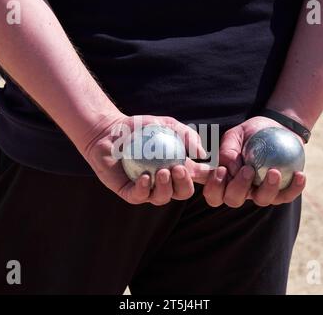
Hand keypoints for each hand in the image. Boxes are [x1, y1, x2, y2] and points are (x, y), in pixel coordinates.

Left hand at [83, 114, 209, 205]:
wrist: (110, 131)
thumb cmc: (140, 127)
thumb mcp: (166, 124)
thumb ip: (186, 135)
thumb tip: (201, 154)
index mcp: (177, 169)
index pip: (197, 177)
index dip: (208, 178)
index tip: (212, 170)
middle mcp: (165, 182)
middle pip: (182, 192)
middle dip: (184, 185)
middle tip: (178, 169)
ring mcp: (148, 189)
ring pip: (162, 198)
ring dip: (166, 188)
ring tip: (162, 172)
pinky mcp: (129, 193)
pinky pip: (139, 196)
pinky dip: (144, 189)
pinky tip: (145, 177)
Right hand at [203, 116, 306, 207]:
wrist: (277, 128)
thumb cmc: (252, 132)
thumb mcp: (236, 134)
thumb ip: (227, 149)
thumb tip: (229, 167)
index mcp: (225, 179)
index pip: (213, 192)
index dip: (213, 187)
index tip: (221, 169)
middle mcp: (240, 189)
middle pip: (233, 200)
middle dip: (238, 189)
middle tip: (248, 170)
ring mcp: (260, 192)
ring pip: (261, 200)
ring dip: (267, 188)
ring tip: (274, 171)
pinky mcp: (281, 191)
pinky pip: (287, 195)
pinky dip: (294, 188)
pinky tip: (300, 175)